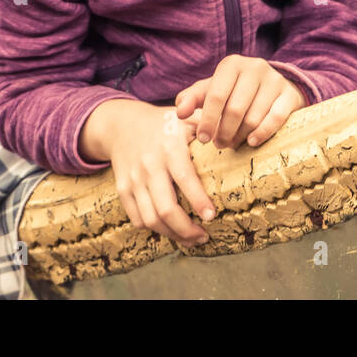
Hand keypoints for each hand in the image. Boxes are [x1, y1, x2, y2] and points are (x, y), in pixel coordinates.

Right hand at [80, 99, 214, 246]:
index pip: (184, 178)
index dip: (198, 201)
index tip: (212, 216)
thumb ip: (210, 124)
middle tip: (203, 236)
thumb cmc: (162, 124)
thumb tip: (234, 134)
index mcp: (169, 148)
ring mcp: (133, 180)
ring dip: (172, 235)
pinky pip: (137, 219)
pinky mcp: (122, 190)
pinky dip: (154, 229)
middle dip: (186, 230)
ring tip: (190, 239)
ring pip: (151, 219)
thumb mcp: (186, 117)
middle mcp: (149, 165)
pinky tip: (169, 229)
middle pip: (166, 208)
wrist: (122, 125)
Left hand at [175, 55, 305, 149]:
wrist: (271, 85)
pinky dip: (262, 134)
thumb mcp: (212, 89)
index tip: (203, 139)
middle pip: (235, 109)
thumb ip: (192, 98)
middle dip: (224, 132)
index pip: (216, 95)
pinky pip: (276, 119)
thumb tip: (180, 112)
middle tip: (218, 144)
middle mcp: (254, 67)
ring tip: (232, 144)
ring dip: (240, 136)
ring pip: (254, 117)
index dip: (207, 120)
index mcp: (231, 64)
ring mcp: (274, 80)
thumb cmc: (234, 90)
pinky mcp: (290, 94)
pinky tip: (251, 142)